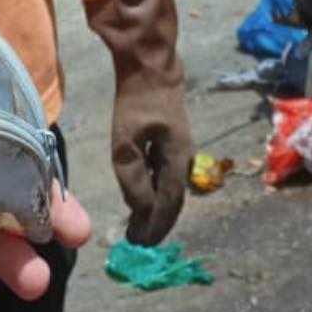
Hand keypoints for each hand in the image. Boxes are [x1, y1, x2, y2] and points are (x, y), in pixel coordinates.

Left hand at [85, 0, 192, 244]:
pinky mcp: (173, 146)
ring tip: (139, 227)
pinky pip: (166, 179)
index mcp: (177, 163)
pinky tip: (143, 200)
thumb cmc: (137, 102)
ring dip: (156, 212)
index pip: (168, 205)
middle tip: (138, 242)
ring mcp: (181, 154)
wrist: (152, 67)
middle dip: (156, 224)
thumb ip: (132, 178)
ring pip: (170, 192)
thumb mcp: (126, 142)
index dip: (155, 227)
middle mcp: (184, 162)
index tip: (141, 244)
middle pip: (172, 203)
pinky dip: (155, 194)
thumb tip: (140, 210)